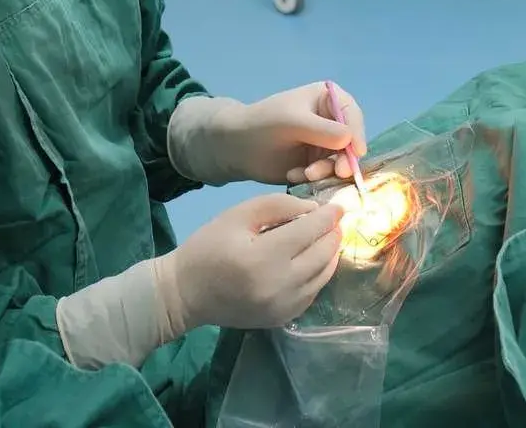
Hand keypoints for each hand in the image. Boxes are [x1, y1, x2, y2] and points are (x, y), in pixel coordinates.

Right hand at [157, 194, 343, 331]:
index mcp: (263, 257)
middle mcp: (278, 286)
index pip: (309, 232)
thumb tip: (314, 211)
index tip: (339, 206)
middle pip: (322, 255)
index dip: (328, 216)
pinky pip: (312, 293)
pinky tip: (313, 261)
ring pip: (323, 276)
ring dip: (329, 255)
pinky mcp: (282, 319)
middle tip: (335, 220)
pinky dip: (318, 275)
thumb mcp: (238, 215)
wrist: (186, 293)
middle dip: (332, 234)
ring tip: (327, 238)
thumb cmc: (208, 247)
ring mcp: (283, 307)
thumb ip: (278, 206)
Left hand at [170, 85, 367, 186]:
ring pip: (340, 161)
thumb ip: (323, 130)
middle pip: (351, 141)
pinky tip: (293, 175)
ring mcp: (324, 143)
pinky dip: (313, 177)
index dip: (358, 133)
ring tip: (304, 174)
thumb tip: (350, 140)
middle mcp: (330, 120)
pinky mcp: (316, 163)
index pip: (351, 114)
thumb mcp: (293, 122)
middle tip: (339, 172)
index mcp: (327, 99)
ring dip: (326, 171)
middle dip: (344, 158)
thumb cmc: (263, 124)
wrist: (236, 147)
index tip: (357, 152)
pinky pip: (326, 174)